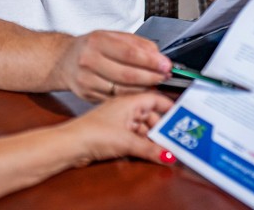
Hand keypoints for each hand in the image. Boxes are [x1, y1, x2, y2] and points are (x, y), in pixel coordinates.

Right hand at [55, 30, 171, 100]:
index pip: (129, 53)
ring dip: (144, 89)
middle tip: (165, 77)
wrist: (64, 60)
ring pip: (122, 90)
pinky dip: (131, 98)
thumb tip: (158, 56)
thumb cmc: (91, 47)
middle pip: (127, 74)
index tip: (166, 65)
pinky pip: (115, 99)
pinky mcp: (87, 95)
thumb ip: (136, 43)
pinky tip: (141, 93)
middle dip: (151, 77)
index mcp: (97, 40)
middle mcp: (89, 60)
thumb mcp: (111, 36)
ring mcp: (86, 80)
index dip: (151, 61)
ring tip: (156, 85)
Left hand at [61, 92, 176, 166]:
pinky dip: (143, 143)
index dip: (170, 108)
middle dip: (163, 128)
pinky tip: (150, 151)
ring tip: (165, 148)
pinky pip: (135, 135)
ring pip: (144, 127)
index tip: (183, 118)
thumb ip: (151, 149)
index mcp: (129, 101)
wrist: (71, 145)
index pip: (156, 99)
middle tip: (176, 139)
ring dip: (154, 137)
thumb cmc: (92, 133)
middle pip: (152, 115)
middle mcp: (125, 108)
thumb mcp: (127, 141)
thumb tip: (169, 154)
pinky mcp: (114, 133)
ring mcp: (120, 120)